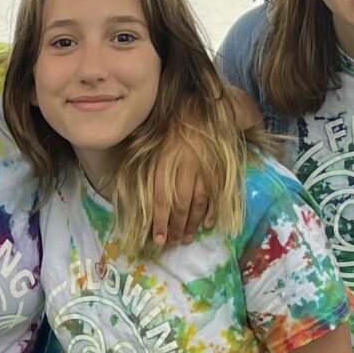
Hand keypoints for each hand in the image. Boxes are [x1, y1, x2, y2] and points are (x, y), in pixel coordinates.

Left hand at [149, 126, 213, 246]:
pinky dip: (212, 211)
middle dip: (177, 228)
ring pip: (198, 203)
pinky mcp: (217, 168)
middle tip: (174, 243)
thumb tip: (137, 197)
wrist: (196, 109)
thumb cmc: (170, 131)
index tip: (157, 239)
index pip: (162, 200)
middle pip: (181, 206)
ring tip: (187, 238)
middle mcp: (184, 169)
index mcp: (166, 164)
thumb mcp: (154, 147)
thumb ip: (150, 172)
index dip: (160, 222)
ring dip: (193, 224)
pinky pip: (216, 194)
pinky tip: (208, 224)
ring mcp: (203, 170)